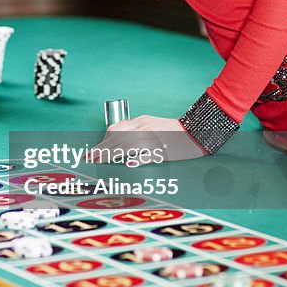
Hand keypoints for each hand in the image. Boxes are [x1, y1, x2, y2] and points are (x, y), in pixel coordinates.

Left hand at [91, 115, 205, 165]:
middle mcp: (145, 128)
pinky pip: (147, 155)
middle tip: (90, 158)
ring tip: (101, 162)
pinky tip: (128, 165)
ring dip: (111, 155)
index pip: (116, 129)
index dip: (104, 140)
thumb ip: (137, 130)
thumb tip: (119, 140)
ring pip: (127, 146)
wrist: (196, 132)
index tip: (97, 150)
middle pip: (118, 138)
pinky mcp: (163, 150)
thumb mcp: (152, 125)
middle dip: (102, 149)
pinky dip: (136, 160)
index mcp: (141, 122)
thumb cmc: (174, 132)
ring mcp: (153, 139)